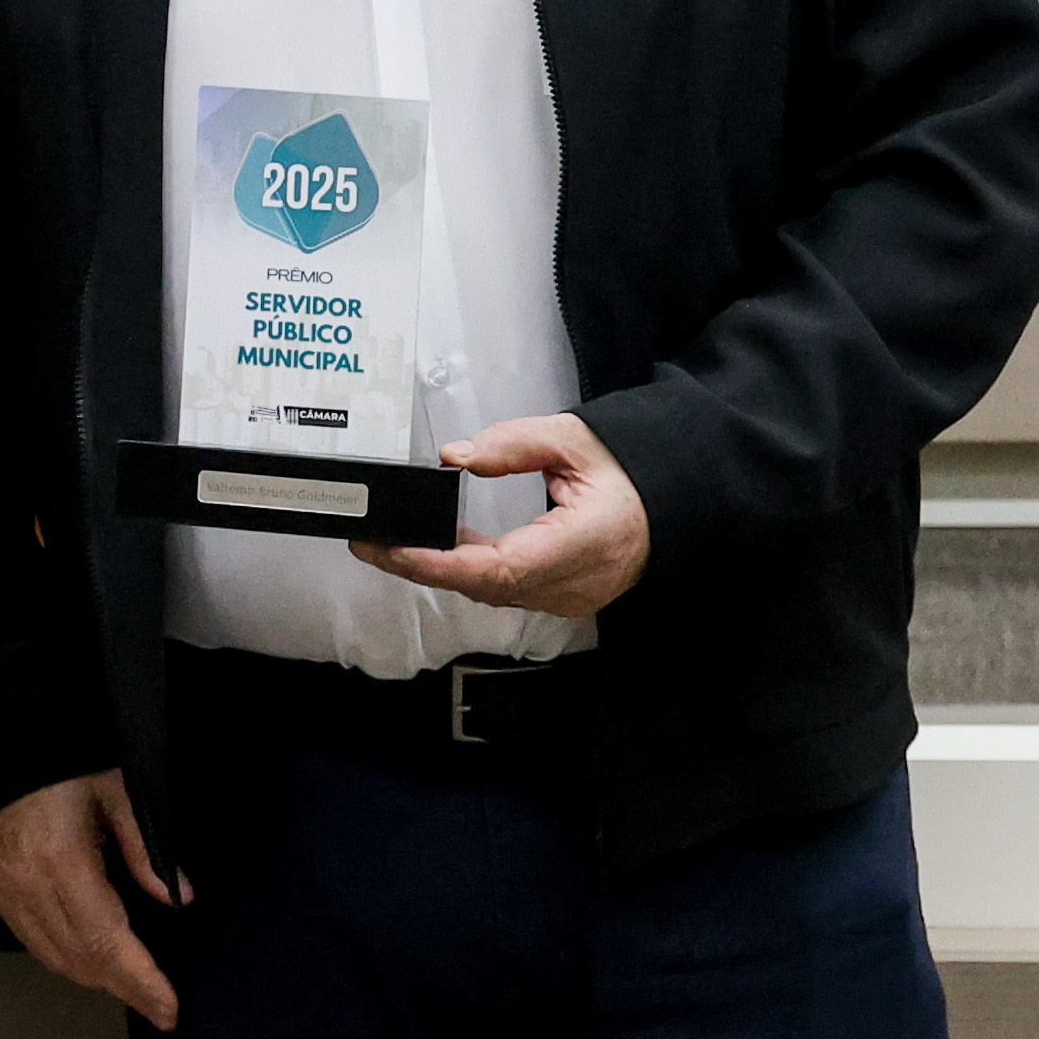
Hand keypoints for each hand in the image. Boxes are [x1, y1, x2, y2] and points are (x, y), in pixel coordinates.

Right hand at [0, 771, 185, 1029]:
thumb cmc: (65, 759)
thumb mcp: (118, 790)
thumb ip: (145, 849)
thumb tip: (179, 899)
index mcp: (62, 862)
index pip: (107, 941)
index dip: (141, 981)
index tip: (169, 1011)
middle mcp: (28, 887)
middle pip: (81, 959)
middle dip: (124, 988)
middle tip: (161, 1006)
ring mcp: (5, 892)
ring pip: (54, 957)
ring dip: (96, 978)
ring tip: (134, 987)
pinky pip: (32, 940)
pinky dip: (66, 958)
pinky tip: (92, 958)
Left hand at [352, 411, 651, 618]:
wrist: (668, 506)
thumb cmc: (628, 473)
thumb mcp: (574, 439)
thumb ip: (513, 445)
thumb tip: (455, 457)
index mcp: (585, 543)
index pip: (500, 569)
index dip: (442, 565)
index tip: (397, 551)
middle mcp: (574, 583)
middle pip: (484, 587)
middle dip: (422, 567)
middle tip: (370, 543)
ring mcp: (568, 598)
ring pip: (490, 594)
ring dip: (440, 571)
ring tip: (390, 544)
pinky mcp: (560, 598)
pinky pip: (504, 591)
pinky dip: (467, 572)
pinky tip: (435, 551)